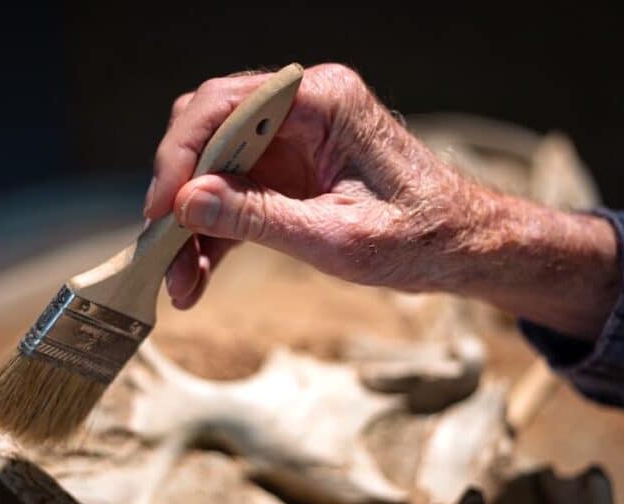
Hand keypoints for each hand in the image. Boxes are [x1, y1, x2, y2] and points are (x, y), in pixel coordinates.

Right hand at [147, 64, 619, 340]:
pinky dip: (214, 232)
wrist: (463, 249)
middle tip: (162, 251)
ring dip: (191, 223)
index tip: (160, 209)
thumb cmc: (420, 239)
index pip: (223, 105)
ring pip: (215, 169)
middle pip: (209, 134)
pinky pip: (236, 194)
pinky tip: (198, 277)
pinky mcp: (290, 172)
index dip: (180, 156)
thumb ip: (259, 218)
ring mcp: (294, 140)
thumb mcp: (336, 238)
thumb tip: (185, 203)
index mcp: (322, 101)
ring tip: (179, 283)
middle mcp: (302, 108)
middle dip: (179, 194)